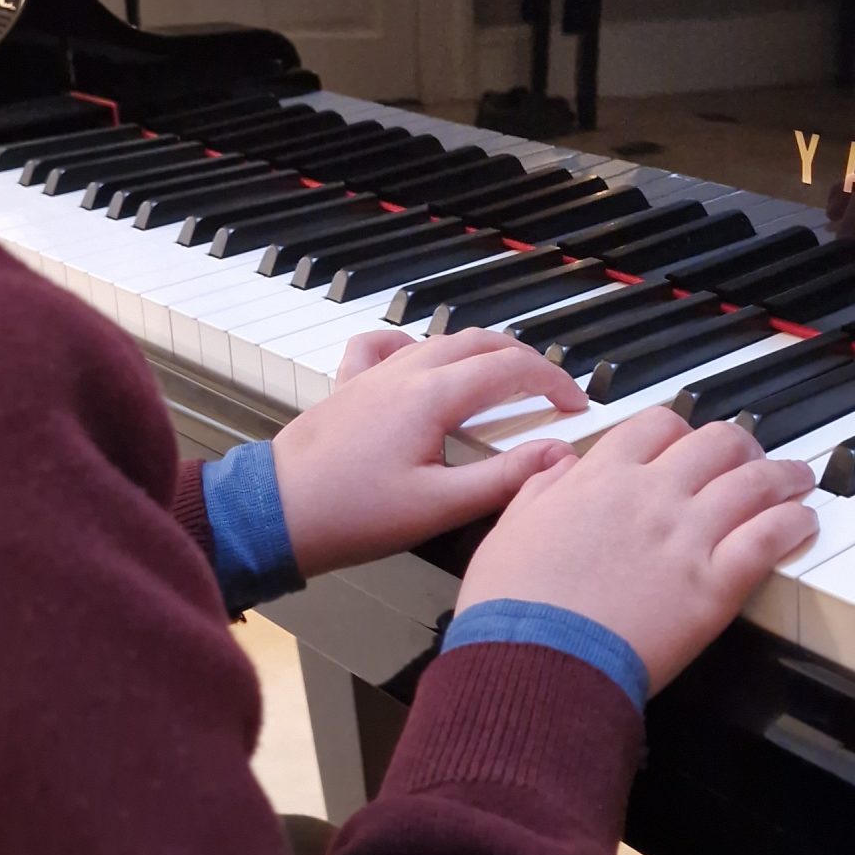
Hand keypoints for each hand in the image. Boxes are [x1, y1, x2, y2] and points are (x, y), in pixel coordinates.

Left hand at [271, 329, 586, 578]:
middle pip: (481, 343)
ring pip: (440, 340)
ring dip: (481, 353)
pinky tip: (420, 362)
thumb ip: (504, 477)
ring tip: (505, 380)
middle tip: (550, 392)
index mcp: (433, 395)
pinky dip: (414, 345)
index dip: (554, 383)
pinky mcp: (349, 386)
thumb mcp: (440, 505)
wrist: (277, 512)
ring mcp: (374, 375)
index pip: (512, 369)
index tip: (577, 406)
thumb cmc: (352, 514)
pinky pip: (385, 346)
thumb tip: (558, 455)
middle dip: (525, 362)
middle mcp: (405, 372)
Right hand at [455, 409, 816, 694]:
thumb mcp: (509, 529)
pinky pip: (768, 537)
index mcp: (601, 477)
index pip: (657, 425)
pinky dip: (792, 523)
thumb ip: (540, 488)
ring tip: (799, 479)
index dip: (682, 430)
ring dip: (783, 476)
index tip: (691, 444)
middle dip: (741, 446)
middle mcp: (651, 494)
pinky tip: (802, 522)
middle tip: (752, 458)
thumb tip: (561, 465)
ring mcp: (687, 536)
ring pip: (753, 483)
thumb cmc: (513, 608)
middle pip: (716, 443)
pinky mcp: (714, 585)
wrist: (535, 661)